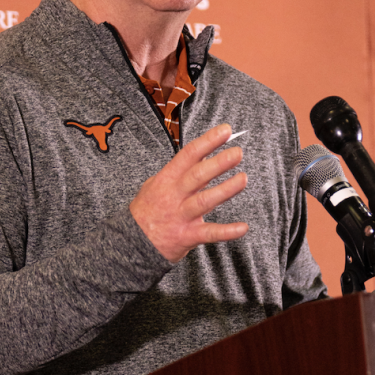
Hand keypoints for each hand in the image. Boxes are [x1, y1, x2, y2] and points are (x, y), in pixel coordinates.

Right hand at [130, 124, 247, 262]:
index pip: (188, 155)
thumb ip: (176, 170)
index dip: (208, 141)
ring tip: (243, 179)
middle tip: (237, 153)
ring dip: (226, 190)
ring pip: (205, 201)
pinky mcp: (187, 236)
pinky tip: (243, 227)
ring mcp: (181, 216)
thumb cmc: (145, 211)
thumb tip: (199, 155)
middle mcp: (174, 195)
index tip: (225, 131)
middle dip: (219, 163)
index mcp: (166, 179)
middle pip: (197, 176)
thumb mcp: (154, 184)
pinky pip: (209, 233)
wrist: (131, 243)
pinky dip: (227, 231)